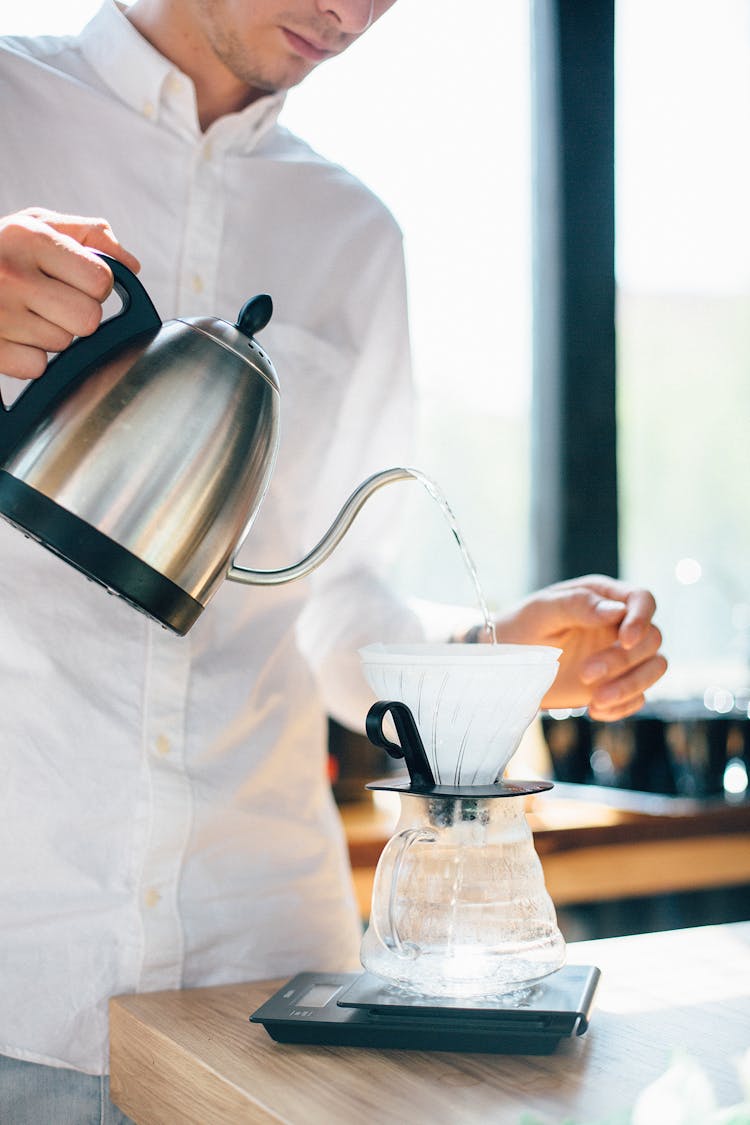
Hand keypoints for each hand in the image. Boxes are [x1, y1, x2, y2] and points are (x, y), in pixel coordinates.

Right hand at [0, 206, 140, 379]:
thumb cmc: (0, 250)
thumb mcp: (36, 225)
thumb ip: (89, 236)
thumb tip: (131, 266)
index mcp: (30, 238)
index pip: (101, 280)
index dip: (94, 285)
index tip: (74, 281)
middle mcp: (12, 274)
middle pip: (88, 319)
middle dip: (77, 314)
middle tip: (52, 301)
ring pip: (62, 345)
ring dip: (50, 333)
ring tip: (25, 312)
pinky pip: (35, 367)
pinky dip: (27, 356)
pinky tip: (12, 334)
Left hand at [491, 574, 666, 720]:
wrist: (506, 664)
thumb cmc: (521, 628)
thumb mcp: (543, 611)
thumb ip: (578, 605)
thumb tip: (618, 611)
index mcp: (603, 597)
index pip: (642, 599)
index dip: (642, 619)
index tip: (625, 640)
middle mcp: (619, 625)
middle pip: (651, 639)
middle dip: (624, 660)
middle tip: (585, 674)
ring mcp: (621, 656)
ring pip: (655, 668)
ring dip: (631, 686)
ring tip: (595, 700)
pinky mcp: (616, 684)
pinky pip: (639, 697)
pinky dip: (623, 706)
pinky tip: (594, 710)